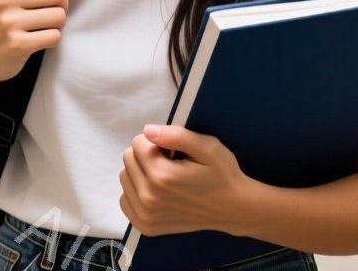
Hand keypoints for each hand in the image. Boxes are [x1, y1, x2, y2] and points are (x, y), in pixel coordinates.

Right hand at [0, 0, 91, 88]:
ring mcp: (8, 22)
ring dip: (59, 24)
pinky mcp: (16, 44)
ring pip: (60, 16)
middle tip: (51, 13)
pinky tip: (38, 40)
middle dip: (63, 5)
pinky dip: (52, 39)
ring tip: (43, 26)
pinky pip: (54, 36)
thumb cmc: (4, 20)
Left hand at [119, 124, 250, 237]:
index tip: (174, 151)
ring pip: (125, 177)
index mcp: (162, 176)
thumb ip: (176, 135)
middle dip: (147, 154)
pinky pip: (125, 198)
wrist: (232, 209)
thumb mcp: (207, 147)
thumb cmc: (222, 175)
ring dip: (141, 172)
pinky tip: (157, 192)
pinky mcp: (145, 225)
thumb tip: (148, 131)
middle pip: (128, 158)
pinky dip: (137, 191)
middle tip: (171, 163)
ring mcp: (145, 215)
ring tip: (165, 178)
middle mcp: (149, 197)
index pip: (138, 142)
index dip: (157, 141)